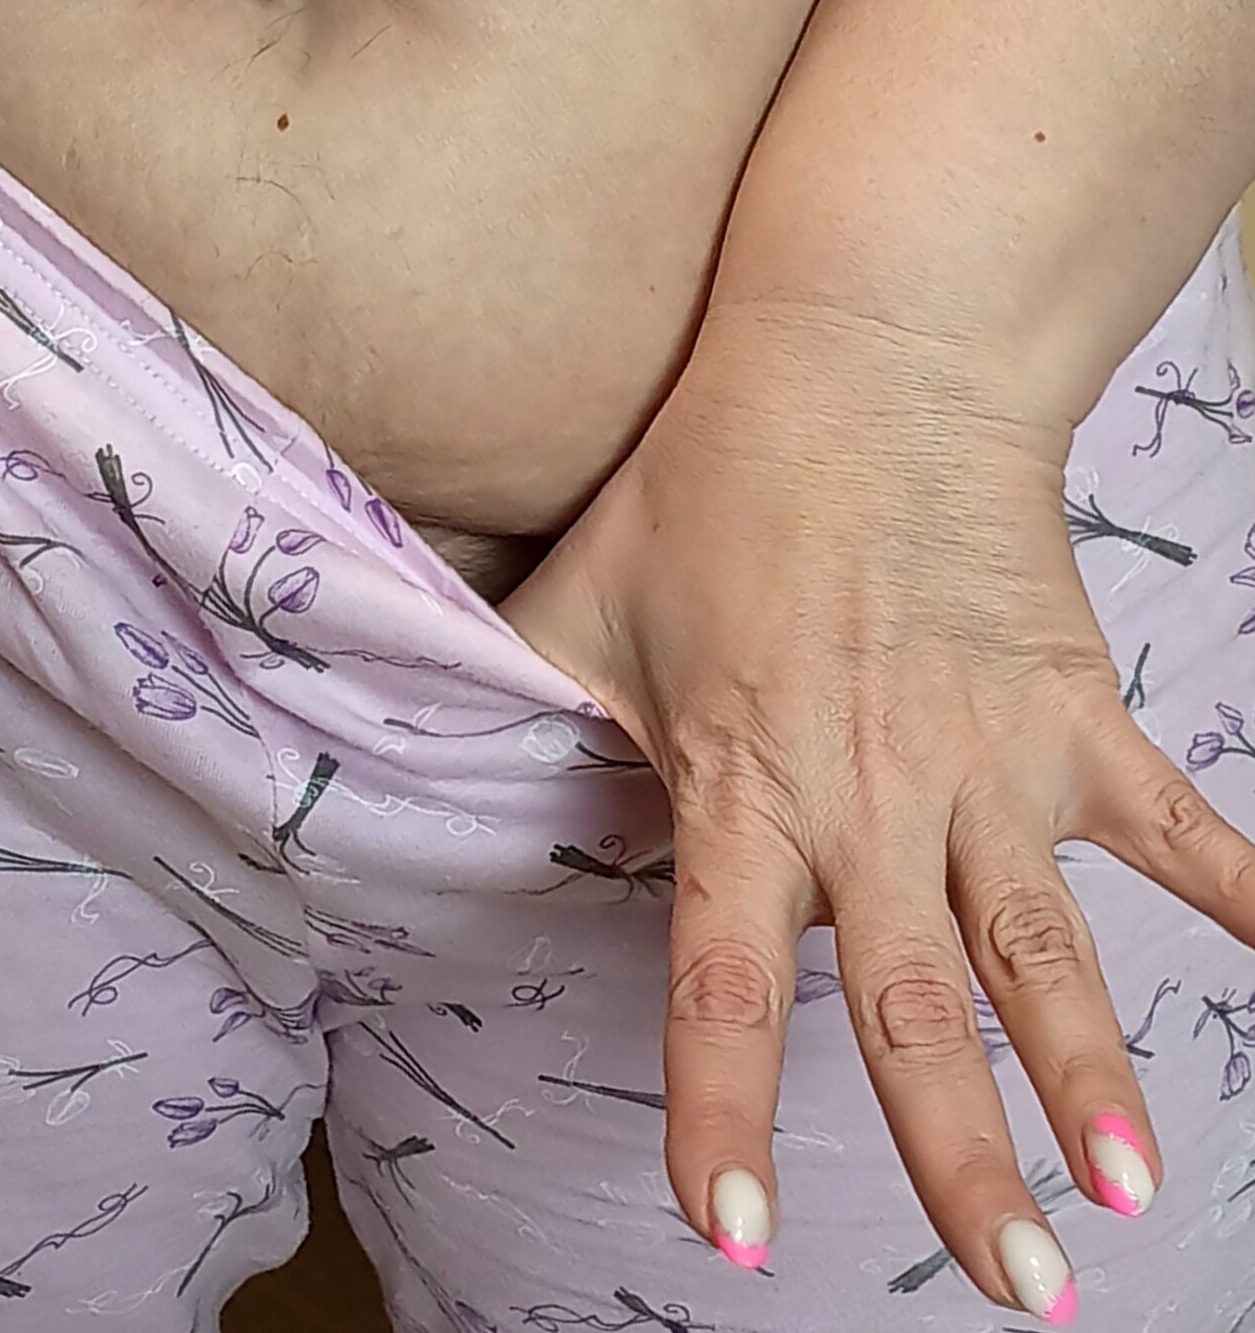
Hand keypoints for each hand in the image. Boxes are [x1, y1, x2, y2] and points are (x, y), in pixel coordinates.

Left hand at [499, 299, 1254, 1323]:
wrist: (863, 360)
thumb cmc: (711, 479)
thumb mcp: (586, 594)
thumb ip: (521, 692)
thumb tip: (427, 734)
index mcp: (744, 785)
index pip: (717, 980)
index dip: (722, 1112)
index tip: (738, 1235)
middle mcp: (872, 797)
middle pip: (914, 1010)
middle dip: (964, 1163)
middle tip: (1021, 1297)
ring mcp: (988, 759)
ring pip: (1044, 949)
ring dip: (1091, 1075)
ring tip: (1129, 1192)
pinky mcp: (1072, 709)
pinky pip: (1174, 823)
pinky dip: (1238, 894)